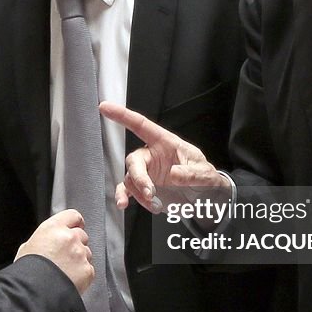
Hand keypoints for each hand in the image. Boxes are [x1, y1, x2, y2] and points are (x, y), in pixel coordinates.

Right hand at [16, 208, 93, 292]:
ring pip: (87, 253)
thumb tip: (47, 241)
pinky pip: (88, 269)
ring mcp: (80, 254)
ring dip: (80, 259)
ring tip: (65, 271)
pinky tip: (69, 280)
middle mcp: (70, 238)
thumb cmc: (27, 271)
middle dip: (76, 243)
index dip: (75, 222)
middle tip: (64, 256)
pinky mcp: (87, 270)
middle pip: (81, 235)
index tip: (75, 227)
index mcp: (53, 228)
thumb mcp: (28, 247)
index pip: (73, 216)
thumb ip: (43, 238)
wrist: (33, 292)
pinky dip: (82, 274)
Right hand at [98, 101, 229, 212]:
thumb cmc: (204, 177)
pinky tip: (124, 204)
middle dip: (139, 176)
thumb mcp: (204, 172)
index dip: (123, 116)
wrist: (205, 197)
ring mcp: (147, 172)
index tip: (105, 108)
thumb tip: (173, 174)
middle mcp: (152, 155)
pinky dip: (123, 197)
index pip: (141, 125)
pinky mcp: (144, 188)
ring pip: (130, 178)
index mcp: (165, 142)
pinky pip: (127, 190)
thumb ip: (190, 173)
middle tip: (150, 191)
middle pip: (134, 160)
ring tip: (154, 203)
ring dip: (139, 192)